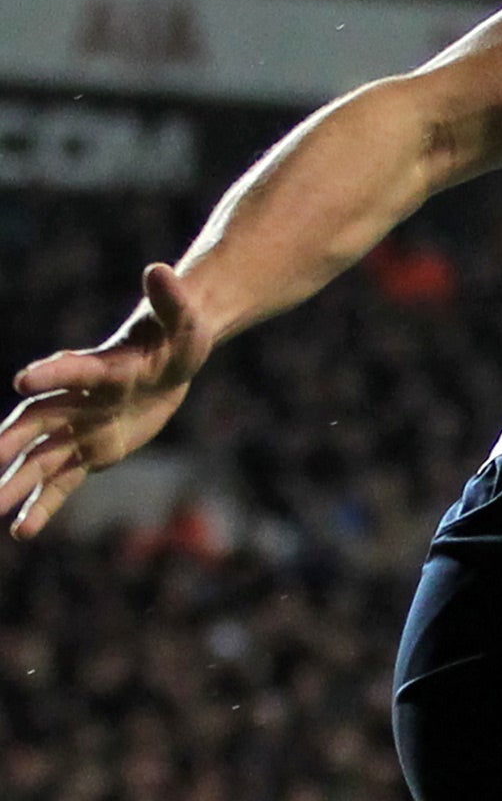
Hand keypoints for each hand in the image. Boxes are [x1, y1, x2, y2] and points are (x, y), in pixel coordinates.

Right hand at [1, 263, 213, 540]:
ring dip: (16, 485)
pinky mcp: (89, 452)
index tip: (23, 382)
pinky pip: (61, 483)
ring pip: (39, 461)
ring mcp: (78, 428)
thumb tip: (159, 268)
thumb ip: (171, 299)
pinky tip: (22, 532)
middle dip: (9, 443)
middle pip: (36, 423)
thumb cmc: (176, 335)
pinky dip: (44, 505)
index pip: (71, 370)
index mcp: (99, 366)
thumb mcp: (184, 320)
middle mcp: (76, 399)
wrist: (168, 361)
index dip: (50, 373)